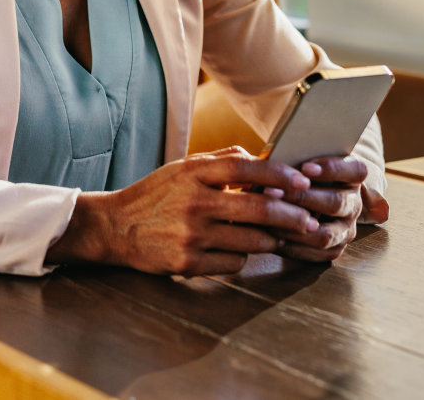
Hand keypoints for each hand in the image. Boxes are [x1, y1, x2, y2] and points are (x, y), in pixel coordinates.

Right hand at [47, 147, 322, 275]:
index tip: (302, 181)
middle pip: (257, 208)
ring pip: (252, 239)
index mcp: (192, 173)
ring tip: (276, 237)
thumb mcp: (183, 168)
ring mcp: (191, 235)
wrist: (115, 228)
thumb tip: (266, 160)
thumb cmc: (155, 195)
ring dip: (270, 239)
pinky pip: (234, 262)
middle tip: (308, 220)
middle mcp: (193, 203)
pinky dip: (243, 256)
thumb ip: (222, 161)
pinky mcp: (189, 263)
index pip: (245, 168)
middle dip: (291, 215)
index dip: (279, 174)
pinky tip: (240, 250)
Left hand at [267, 155, 372, 262]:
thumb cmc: (302, 173)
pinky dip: (292, 246)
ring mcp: (347, 229)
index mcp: (354, 176)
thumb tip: (276, 162)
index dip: (332, 169)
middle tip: (273, 191)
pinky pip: (317, 254)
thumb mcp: (305, 160)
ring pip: (326, 234)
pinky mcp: (336, 248)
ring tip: (268, 217)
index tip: (305, 167)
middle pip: (335, 203)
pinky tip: (271, 235)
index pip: (355, 171)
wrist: (310, 198)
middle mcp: (354, 204)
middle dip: (302, 198)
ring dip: (294, 226)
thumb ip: (298, 160)